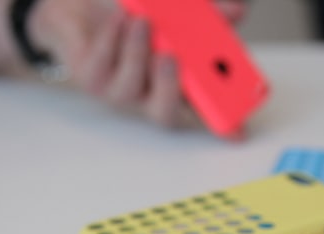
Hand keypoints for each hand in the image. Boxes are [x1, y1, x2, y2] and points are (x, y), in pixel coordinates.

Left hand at [28, 0, 246, 127]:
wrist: (85, 16)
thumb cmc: (136, 23)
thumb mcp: (177, 16)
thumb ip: (208, 16)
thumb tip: (236, 13)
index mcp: (175, 89)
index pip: (202, 116)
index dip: (222, 127)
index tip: (239, 130)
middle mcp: (148, 99)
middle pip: (164, 114)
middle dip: (170, 88)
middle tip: (172, 57)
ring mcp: (118, 94)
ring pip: (130, 86)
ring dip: (138, 50)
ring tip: (143, 21)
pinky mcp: (90, 80)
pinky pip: (104, 61)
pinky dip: (114, 36)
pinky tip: (121, 17)